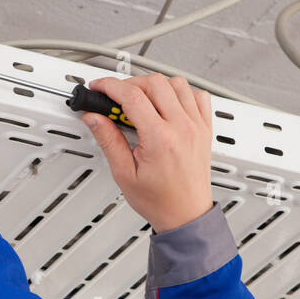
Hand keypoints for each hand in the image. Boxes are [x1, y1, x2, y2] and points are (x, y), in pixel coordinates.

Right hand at [79, 74, 213, 232]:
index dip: (110, 86)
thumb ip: (109, 141)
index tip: (100, 88)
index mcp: (160, 139)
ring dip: (156, 85)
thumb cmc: (160, 201)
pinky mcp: (205, 128)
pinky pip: (198, 96)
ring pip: (177, 83)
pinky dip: (182, 92)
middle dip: (130, 83)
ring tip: (142, 100)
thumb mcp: (124, 174)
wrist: (186, 215)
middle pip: (154, 82)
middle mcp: (182, 128)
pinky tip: (169, 103)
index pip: (132, 96)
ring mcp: (197, 126)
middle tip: (118, 96)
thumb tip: (94, 117)